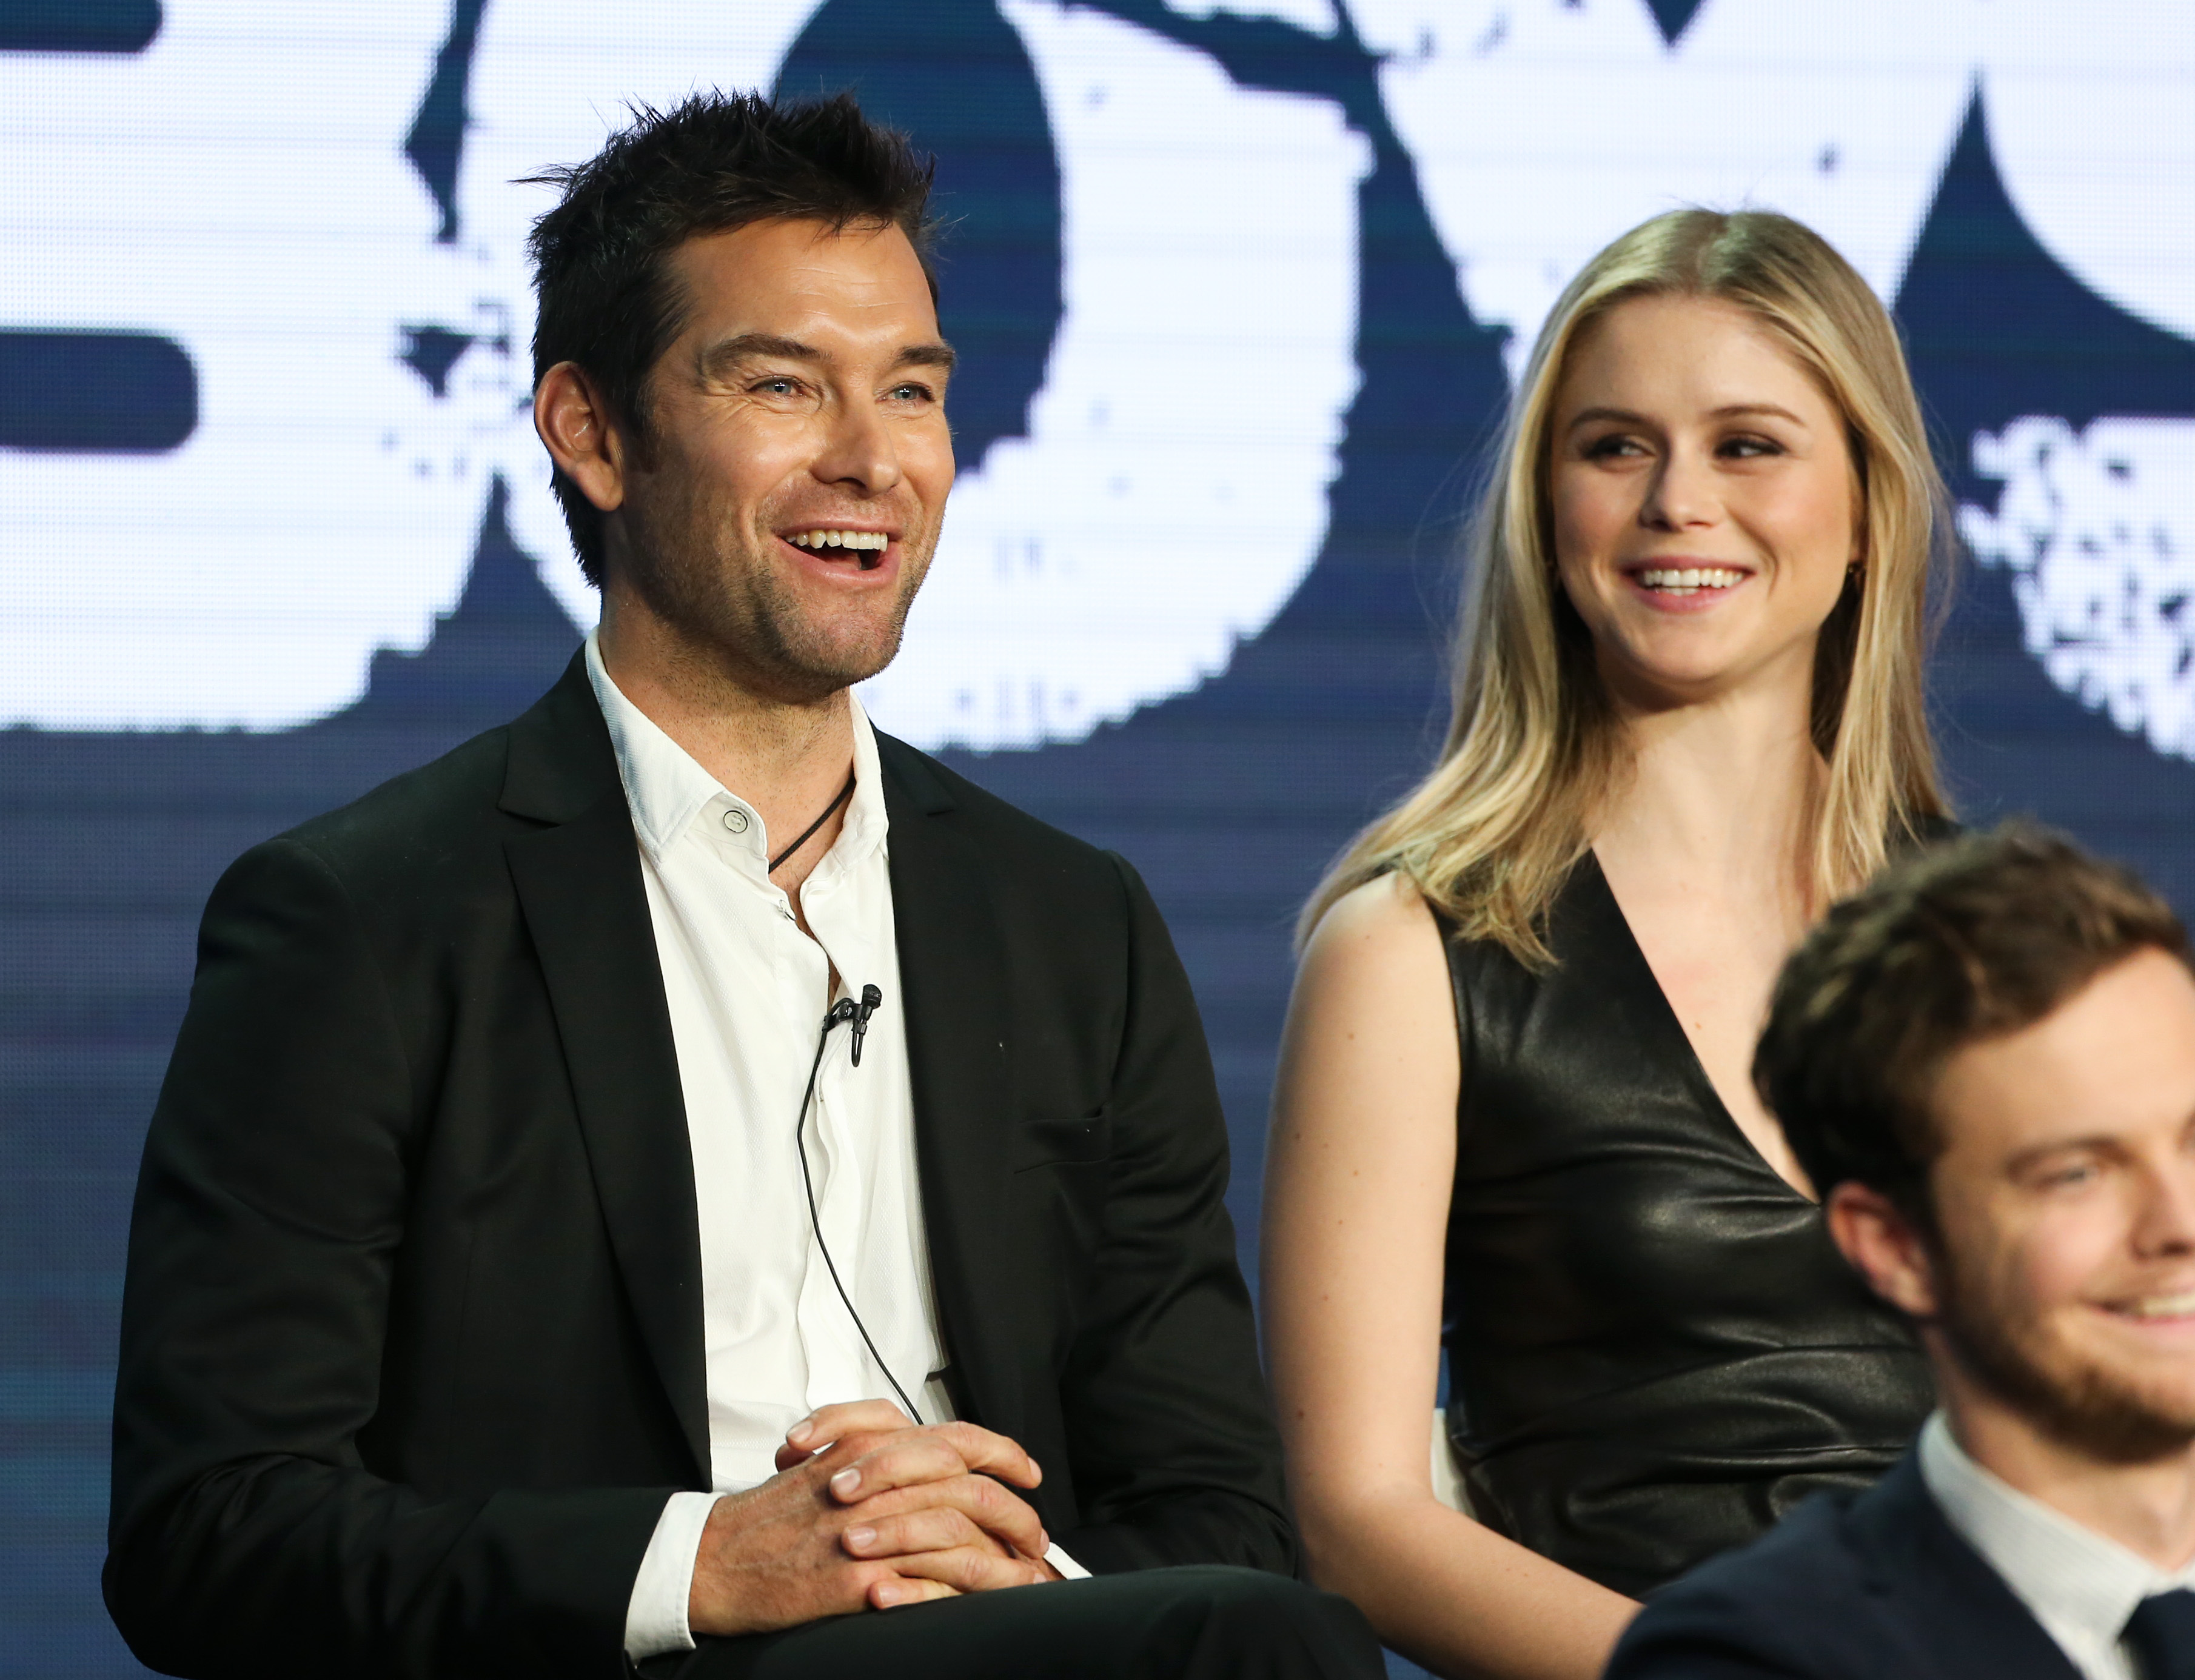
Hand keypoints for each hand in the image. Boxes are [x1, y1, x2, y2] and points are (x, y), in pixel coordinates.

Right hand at [687, 1403, 1056, 1634]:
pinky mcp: (856, 1577)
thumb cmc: (773, 1515)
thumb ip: (883, 1454)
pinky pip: (930, 1586)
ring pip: (960, 1539)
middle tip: (1035, 1536)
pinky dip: (964, 1595)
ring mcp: (868, 1529)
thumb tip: (939, 1463)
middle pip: (971, 1489)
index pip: (957, 1438)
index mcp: (871, 1445)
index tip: (1027, 1472)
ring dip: (1002, 1562)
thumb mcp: (830, 1462)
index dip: (1002, 1453)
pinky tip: (983, 1603)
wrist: (716, 1557)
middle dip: (1016, 1516)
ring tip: (1023, 1576)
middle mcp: (875, 1477)